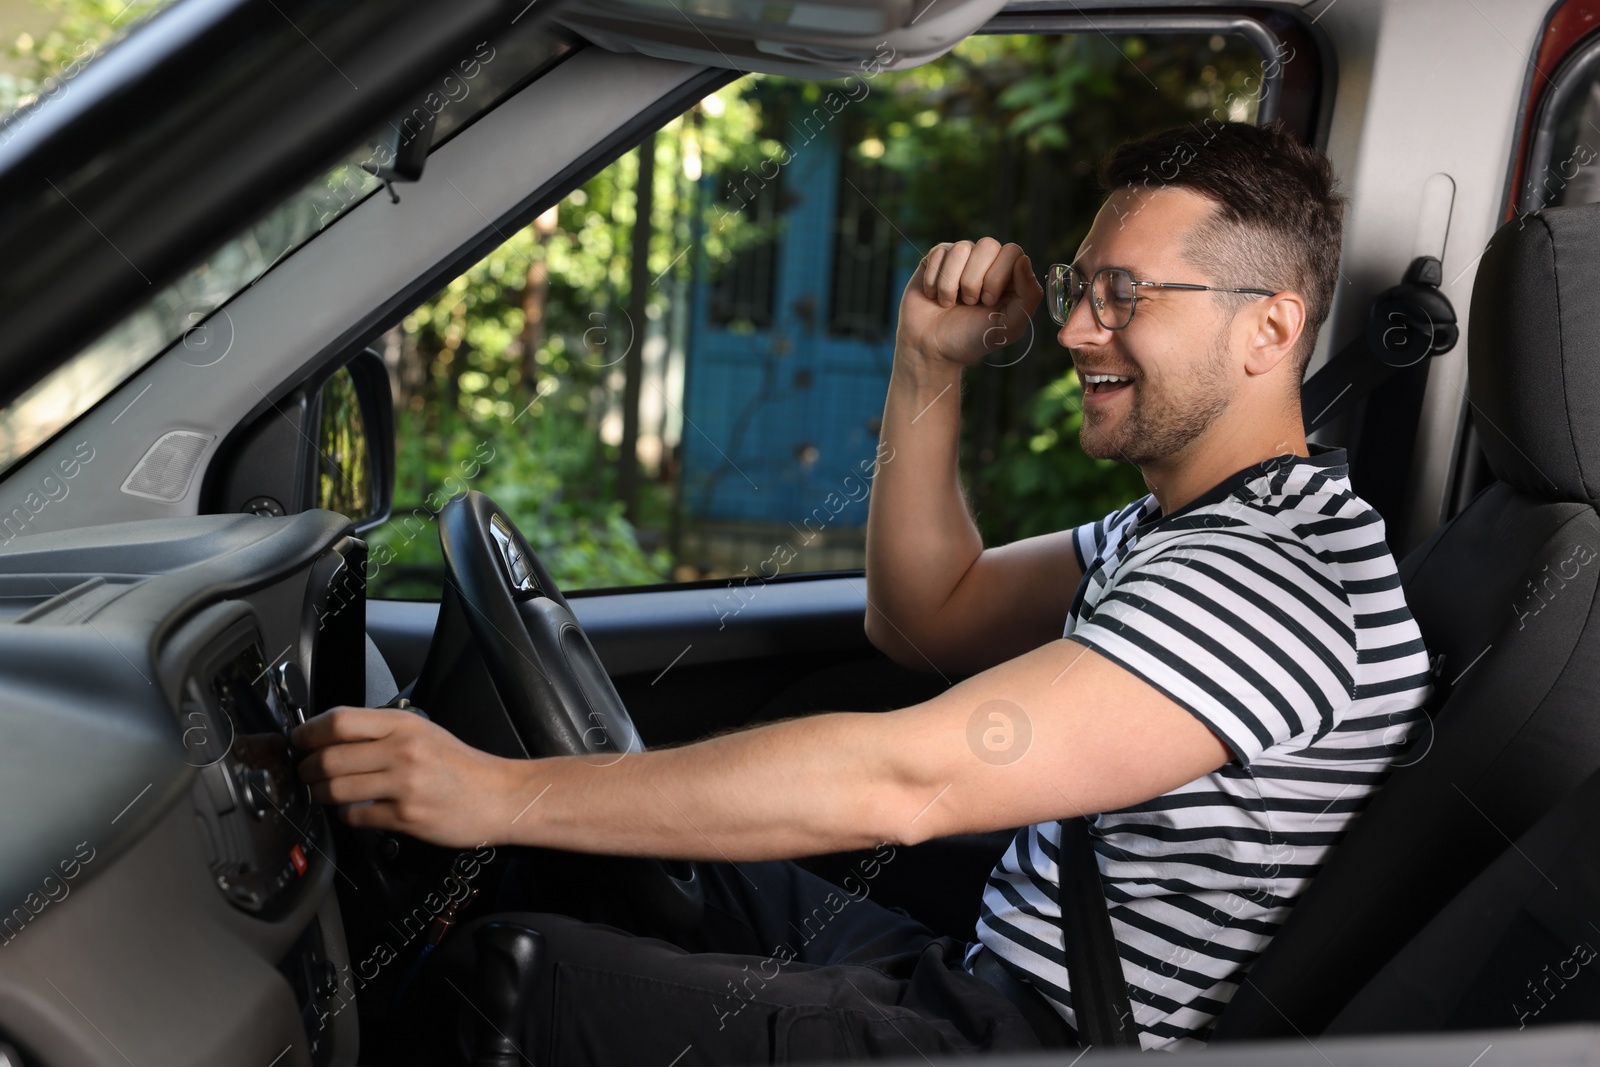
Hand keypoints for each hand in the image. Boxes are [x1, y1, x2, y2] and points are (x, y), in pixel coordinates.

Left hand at [292, 707, 527, 848]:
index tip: (299, 741)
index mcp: (405, 725)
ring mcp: (404, 786)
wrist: (499, 796)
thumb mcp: (425, 732)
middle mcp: (403, 751)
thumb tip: (333, 737)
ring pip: (337, 789)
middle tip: (305, 773)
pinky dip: (347, 815)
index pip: (340, 721)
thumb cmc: (461, 766)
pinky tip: (353, 811)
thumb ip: (382, 732)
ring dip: (321, 793)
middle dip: (307, 768)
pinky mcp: (406, 818)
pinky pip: (357, 817)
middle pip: (330, 757)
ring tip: (322, 793)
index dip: (309, 732)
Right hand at [896, 238, 1042, 368]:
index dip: (998, 276)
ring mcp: (962, 258)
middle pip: (988, 244)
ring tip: (949, 302)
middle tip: (969, 303)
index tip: (988, 302)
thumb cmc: (971, 339)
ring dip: (952, 283)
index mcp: (1009, 276)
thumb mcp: (1009, 327)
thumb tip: (1024, 260)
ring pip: (962, 248)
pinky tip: (934, 296)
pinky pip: (939, 254)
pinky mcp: (937, 259)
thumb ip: (1029, 296)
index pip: (1013, 252)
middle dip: (974, 280)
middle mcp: (987, 262)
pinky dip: (934, 282)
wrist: (931, 348)